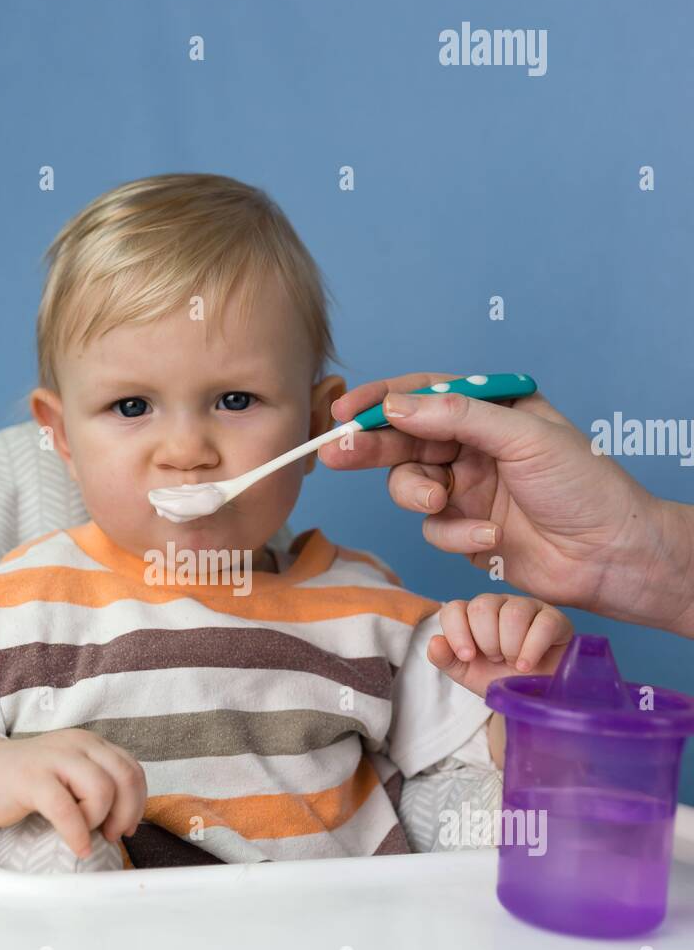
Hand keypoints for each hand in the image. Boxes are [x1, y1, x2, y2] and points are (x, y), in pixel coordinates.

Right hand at [0, 729, 147, 858]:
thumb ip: (98, 784)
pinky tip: (77, 846)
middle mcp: (77, 744)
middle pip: (124, 778)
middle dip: (125, 813)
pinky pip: (66, 809)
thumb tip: (126, 820)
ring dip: (98, 820)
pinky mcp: (31, 779)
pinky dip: (77, 834)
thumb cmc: (28, 783)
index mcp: (91, 743)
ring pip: (100, 790)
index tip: (127, 826)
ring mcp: (54, 759)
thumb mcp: (71, 775)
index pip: (132, 769)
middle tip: (110, 834)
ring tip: (84, 834)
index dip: (137, 803)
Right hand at [320, 374, 693, 634]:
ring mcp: (468, 489)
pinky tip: (490, 539)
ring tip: (440, 502)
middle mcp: (474, 446)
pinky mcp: (465, 532)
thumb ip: (456, 416)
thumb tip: (396, 406)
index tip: (344, 412)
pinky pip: (434, 529)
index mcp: (491, 410)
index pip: (423, 394)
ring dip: (419, 495)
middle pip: (404, 440)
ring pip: (410, 487)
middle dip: (371, 447)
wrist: (610, 555)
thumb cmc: (583, 485)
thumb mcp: (523, 436)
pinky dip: (455, 535)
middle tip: (337, 453)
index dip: (380, 401)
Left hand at [427, 594, 573, 699]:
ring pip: (512, 613)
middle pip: (481, 607)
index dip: (457, 633)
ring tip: (513, 662)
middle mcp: (498, 605)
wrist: (534, 695)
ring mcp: (527, 607)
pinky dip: (531, 649)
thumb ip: (446, 658)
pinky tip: (526, 665)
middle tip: (496, 659)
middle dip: (486, 642)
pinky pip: (542, 624)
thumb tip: (434, 641)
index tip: (467, 657)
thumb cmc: (500, 678)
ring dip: (509, 646)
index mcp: (473, 615)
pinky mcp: (554, 618)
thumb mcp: (467, 673)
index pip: (454, 609)